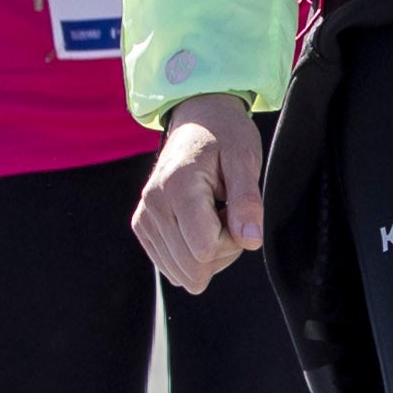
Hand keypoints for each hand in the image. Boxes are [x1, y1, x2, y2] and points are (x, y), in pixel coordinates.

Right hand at [132, 94, 266, 291]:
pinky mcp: (142, 225)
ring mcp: (144, 217)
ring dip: (208, 254)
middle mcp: (153, 204)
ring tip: (214, 215)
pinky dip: (191, 254)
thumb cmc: (225, 136)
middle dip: (222, 251)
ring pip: (182, 272)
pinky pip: (170, 266)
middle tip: (229, 214)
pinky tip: (199, 224)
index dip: (232, 241)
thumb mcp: (245, 159)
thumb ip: (247, 201)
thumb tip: (251, 241)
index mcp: (178, 187)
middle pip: (193, 267)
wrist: (197, 120)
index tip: (238, 211)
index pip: (206, 250)